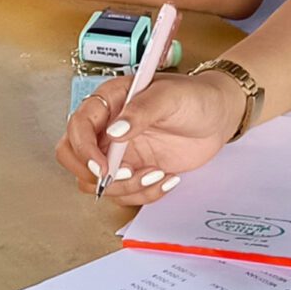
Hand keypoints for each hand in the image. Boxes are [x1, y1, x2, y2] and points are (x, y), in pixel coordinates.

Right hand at [58, 70, 245, 207]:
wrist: (219, 116)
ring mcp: (119, 152)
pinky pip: (124, 193)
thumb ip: (141, 111)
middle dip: (94, 174)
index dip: (84, 149)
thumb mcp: (170, 96)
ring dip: (126, 187)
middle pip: (72, 156)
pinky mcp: (134, 171)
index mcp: (109, 102)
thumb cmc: (194, 97)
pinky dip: (144, 193)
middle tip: (125, 174)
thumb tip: (115, 130)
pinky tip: (167, 178)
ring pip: (97, 182)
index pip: (78, 126)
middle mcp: (107, 128)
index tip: (105, 166)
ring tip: (158, 173)